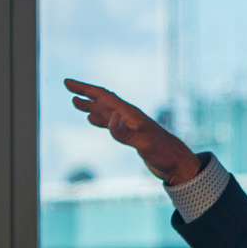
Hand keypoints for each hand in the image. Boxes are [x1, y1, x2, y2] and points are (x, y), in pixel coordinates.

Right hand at [65, 78, 201, 184]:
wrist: (179, 164)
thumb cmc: (164, 153)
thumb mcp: (145, 144)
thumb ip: (125, 133)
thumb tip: (110, 118)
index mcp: (131, 115)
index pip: (104, 97)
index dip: (86, 89)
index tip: (68, 83)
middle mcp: (130, 117)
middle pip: (104, 100)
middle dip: (85, 93)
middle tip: (67, 85)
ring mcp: (132, 126)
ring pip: (106, 111)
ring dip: (90, 106)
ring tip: (75, 102)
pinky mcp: (133, 136)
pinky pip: (112, 123)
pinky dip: (100, 119)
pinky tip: (93, 120)